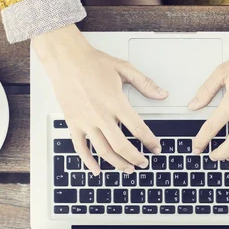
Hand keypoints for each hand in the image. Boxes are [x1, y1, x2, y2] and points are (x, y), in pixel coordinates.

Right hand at [33, 24, 167, 174]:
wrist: (66, 59)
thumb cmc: (92, 62)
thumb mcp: (124, 68)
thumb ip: (145, 83)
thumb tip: (162, 94)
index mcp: (116, 102)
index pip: (138, 129)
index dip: (150, 141)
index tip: (156, 148)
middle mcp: (100, 115)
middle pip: (122, 145)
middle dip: (135, 158)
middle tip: (143, 163)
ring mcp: (85, 121)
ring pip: (103, 150)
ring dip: (117, 164)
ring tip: (127, 169)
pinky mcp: (72, 123)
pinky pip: (80, 148)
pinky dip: (88, 162)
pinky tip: (97, 170)